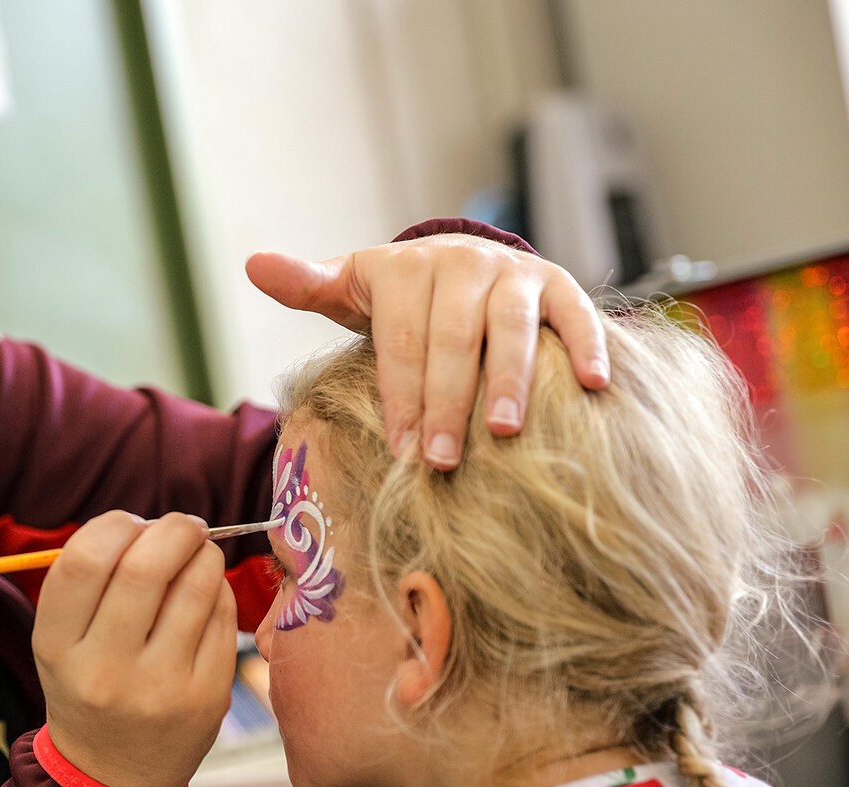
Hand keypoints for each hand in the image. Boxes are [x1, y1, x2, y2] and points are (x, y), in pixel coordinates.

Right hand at [32, 511, 237, 786]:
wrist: (112, 775)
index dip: (116, 525)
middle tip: (182, 527)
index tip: (131, 526)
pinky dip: (219, 589)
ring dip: (204, 553)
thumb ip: (91, 580)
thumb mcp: (61, 641)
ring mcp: (161, 687)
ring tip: (197, 555)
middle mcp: (105, 670)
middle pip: (146, 566)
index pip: (83, 560)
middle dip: (173, 528)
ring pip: (197, 585)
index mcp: (58, 648)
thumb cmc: (88, 684)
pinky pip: (224, 615)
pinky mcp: (207, 696)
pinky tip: (206, 596)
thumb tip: (152, 523)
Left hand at [246, 232, 607, 469]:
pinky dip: (588, 345)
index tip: (403, 450)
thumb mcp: (351, 289)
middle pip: (451, 338)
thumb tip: (253, 263)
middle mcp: (462, 263)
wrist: (461, 265)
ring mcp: (512, 273)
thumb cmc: (398, 298)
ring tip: (504, 432)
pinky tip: (595, 386)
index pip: (400, 338)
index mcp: (406, 268)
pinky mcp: (557, 284)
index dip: (400, 393)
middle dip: (445, 402)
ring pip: (511, 326)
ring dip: (509, 379)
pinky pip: (576, 313)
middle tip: (440, 461)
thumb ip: (307, 286)